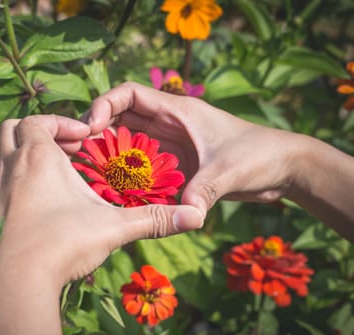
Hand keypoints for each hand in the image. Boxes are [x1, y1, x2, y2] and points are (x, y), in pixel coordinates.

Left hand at [0, 115, 202, 334]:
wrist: (16, 281)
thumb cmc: (63, 244)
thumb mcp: (113, 227)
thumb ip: (153, 220)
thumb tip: (196, 218)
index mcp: (38, 156)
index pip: (37, 120)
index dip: (61, 122)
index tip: (84, 137)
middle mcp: (12, 167)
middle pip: (11, 130)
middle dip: (38, 131)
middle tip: (66, 148)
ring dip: (22, 152)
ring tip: (51, 168)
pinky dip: (15, 178)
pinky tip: (39, 199)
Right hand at [85, 82, 301, 219]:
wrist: (282, 168)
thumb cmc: (260, 155)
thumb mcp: (230, 170)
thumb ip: (204, 190)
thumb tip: (186, 214)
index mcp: (176, 112)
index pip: (129, 95)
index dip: (105, 104)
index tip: (92, 126)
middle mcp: (167, 126)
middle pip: (120, 120)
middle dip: (98, 133)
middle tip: (79, 154)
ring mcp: (168, 147)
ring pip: (127, 146)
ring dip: (109, 157)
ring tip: (89, 174)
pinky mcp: (174, 167)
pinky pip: (141, 169)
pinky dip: (126, 178)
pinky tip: (115, 194)